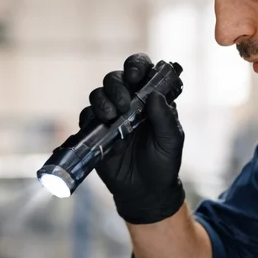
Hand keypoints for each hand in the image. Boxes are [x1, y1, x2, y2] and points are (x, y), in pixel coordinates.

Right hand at [81, 53, 185, 224]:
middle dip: (117, 86)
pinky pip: (86, 116)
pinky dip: (91, 118)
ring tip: (112, 117)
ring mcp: (110, 116)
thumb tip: (155, 95)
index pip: (141, 70)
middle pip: (115, 78)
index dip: (136, 66)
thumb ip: (166, 118)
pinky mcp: (95, 132)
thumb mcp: (171, 141)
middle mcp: (128, 102)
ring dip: (103, 100)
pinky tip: (105, 131)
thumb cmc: (162, 163)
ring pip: (98, 94)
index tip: (135, 77)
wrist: (145, 191)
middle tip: (124, 105)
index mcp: (149, 98)